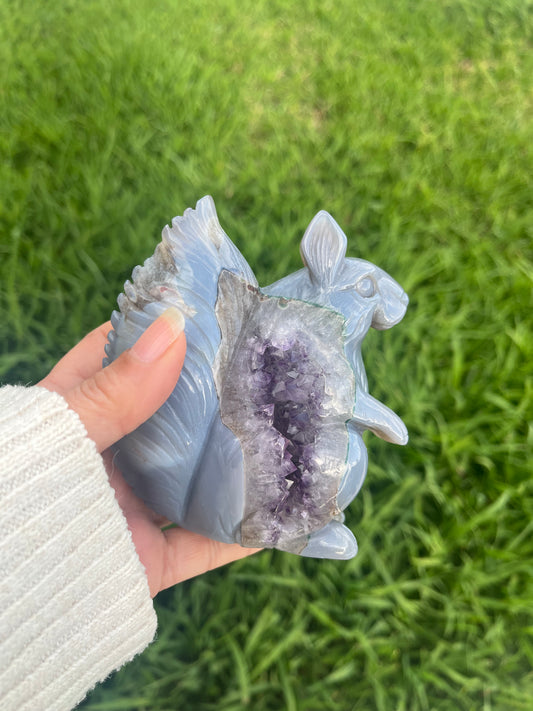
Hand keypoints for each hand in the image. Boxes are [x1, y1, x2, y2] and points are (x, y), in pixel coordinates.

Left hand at [40, 309, 257, 596]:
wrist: (8, 599)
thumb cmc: (20, 497)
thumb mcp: (65, 433)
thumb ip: (116, 389)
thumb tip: (174, 327)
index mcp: (77, 419)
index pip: (119, 361)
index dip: (158, 333)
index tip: (207, 313)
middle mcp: (107, 460)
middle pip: (169, 420)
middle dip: (211, 396)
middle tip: (261, 367)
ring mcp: (129, 509)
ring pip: (194, 481)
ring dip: (236, 465)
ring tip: (284, 434)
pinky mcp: (147, 559)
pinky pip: (204, 545)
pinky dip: (243, 534)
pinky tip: (283, 512)